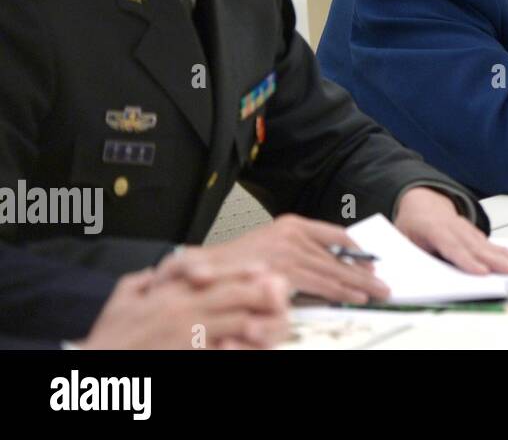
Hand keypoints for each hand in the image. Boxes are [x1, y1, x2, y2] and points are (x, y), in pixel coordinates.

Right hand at [81, 253, 290, 349]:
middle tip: (282, 292)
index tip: (264, 270)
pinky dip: (241, 347)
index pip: (213, 274)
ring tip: (277, 318)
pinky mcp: (190, 354)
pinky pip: (223, 349)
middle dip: (260, 292)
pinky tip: (253, 345)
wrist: (99, 364)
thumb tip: (154, 273)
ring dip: (258, 319)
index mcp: (168, 293)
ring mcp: (187, 335)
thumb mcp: (120, 298)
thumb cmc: (107, 336)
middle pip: (232, 294)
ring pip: (234, 321)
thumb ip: (141, 280)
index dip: (242, 271)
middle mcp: (181, 310)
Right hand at [203, 214, 388, 303]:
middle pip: (338, 256)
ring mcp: (288, 252)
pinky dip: (339, 292)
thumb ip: (300, 250)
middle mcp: (293, 234)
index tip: (373, 262)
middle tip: (385, 285)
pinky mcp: (283, 272)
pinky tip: (354, 298)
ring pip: (332, 271)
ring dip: (357, 284)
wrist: (202, 270)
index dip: (357, 250)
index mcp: (293, 224)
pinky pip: (319, 284)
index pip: (336, 234)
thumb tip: (333, 262)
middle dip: (364, 273)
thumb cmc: (237, 263)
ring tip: (377, 293)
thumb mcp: (272, 245)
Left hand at [394, 187, 507, 275]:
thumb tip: (417, 277)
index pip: (452, 246)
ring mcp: (468, 229)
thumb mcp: (403, 238)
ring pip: (488, 245)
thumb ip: (412, 256)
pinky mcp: (476, 235)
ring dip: (507, 258)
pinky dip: (506, 254)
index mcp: (433, 228)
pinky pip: (492, 245)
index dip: (467, 260)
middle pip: (477, 246)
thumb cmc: (413, 224)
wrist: (423, 201)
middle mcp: (455, 227)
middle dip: (497, 261)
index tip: (482, 272)